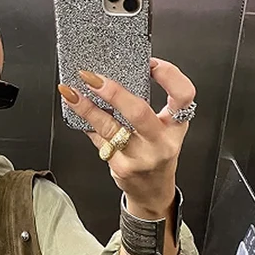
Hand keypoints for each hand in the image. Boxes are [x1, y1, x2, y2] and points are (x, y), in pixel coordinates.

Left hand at [58, 58, 195, 217]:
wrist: (152, 191)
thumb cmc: (156, 154)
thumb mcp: (166, 129)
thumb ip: (150, 105)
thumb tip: (115, 78)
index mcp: (176, 126)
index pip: (183, 95)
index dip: (169, 75)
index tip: (151, 63)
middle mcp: (160, 142)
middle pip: (139, 113)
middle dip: (114, 93)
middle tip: (93, 78)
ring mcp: (139, 157)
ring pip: (110, 128)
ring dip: (87, 109)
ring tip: (71, 93)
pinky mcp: (121, 167)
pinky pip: (99, 141)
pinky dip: (87, 125)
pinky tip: (76, 114)